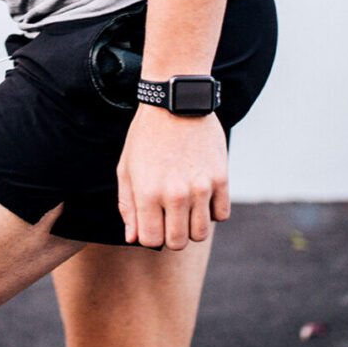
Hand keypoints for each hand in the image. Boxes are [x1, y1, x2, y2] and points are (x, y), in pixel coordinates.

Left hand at [116, 106, 231, 249]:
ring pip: (200, 233)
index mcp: (147, 193)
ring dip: (192, 226)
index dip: (150, 235)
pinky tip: (202, 197)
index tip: (151, 221)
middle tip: (169, 217)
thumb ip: (127, 206)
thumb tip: (133, 238)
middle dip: (171, 235)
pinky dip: (212, 212)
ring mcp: (201, 187)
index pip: (152, 240)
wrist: (174, 104)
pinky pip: (221, 215)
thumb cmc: (145, 137)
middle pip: (178, 242)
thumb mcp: (126, 169)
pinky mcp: (221, 178)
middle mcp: (175, 194)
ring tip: (185, 207)